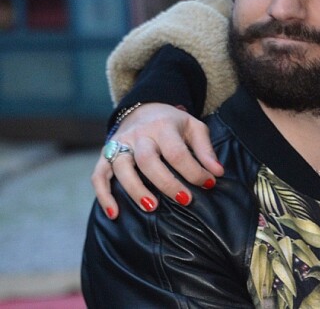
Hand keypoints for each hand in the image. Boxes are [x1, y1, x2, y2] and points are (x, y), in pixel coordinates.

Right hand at [92, 103, 223, 218]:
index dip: (193, 171)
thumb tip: (217, 173)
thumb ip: (205, 150)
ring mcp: (120, 144)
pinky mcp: (105, 154)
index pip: (177, 152)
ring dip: (135, 189)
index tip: (208, 184)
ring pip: (121, 167)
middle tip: (184, 200)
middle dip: (166, 182)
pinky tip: (114, 214)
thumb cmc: (173, 124)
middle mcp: (139, 134)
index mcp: (163, 126)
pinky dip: (104, 195)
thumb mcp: (193, 128)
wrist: (144, 108)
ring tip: (151, 207)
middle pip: (148, 159)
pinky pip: (99, 175)